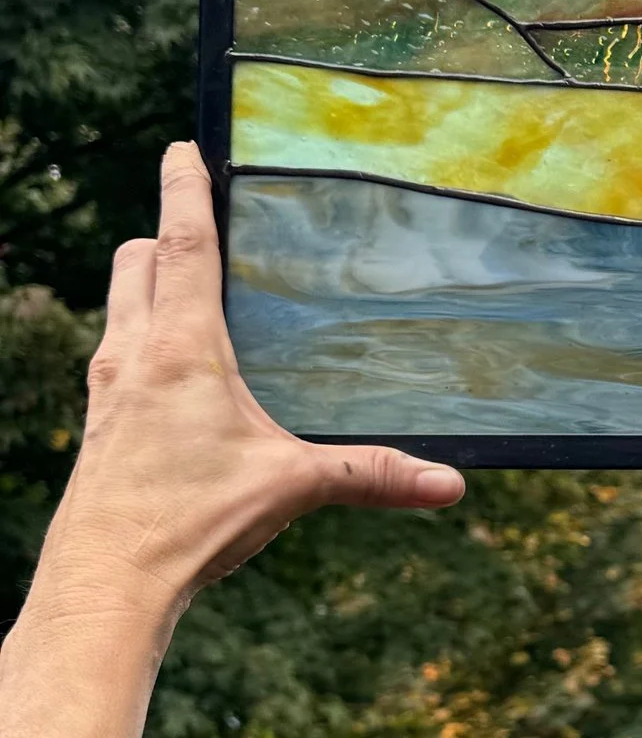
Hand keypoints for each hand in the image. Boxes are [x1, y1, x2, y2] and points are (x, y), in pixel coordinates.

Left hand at [45, 141, 464, 629]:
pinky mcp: (96, 427)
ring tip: (190, 290)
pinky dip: (136, 338)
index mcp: (180, 350)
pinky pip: (112, 356)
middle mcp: (132, 357)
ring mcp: (105, 392)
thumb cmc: (185, 525)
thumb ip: (369, 475)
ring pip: (116, 306)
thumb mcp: (289, 488)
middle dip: (161, 234)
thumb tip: (449, 482)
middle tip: (201, 221)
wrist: (99, 590)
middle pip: (135, 262)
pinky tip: (171, 375)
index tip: (182, 147)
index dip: (184, 191)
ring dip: (145, 286)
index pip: (182, 246)